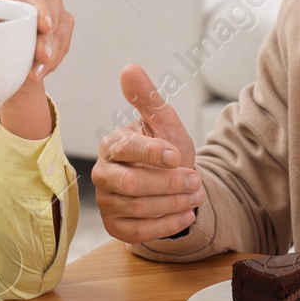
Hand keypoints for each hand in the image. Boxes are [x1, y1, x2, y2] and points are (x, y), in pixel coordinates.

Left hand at [0, 0, 74, 139]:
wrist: (7, 32)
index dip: (41, 8)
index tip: (45, 26)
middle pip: (50, 15)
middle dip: (46, 40)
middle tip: (42, 57)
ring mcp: (57, 11)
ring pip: (59, 34)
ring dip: (50, 56)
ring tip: (36, 73)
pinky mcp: (64, 27)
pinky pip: (62, 46)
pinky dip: (51, 61)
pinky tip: (39, 71)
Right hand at [92, 65, 203, 242]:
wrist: (173, 185)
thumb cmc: (166, 152)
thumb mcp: (165, 123)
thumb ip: (148, 98)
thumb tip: (129, 68)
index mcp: (111, 145)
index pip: (127, 150)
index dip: (153, 153)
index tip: (177, 155)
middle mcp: (103, 174)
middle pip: (132, 185)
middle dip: (169, 184)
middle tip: (196, 181)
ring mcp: (107, 202)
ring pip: (139, 208)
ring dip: (174, 203)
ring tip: (197, 195)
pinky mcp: (115, 226)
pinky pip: (139, 232)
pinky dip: (168, 225)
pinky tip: (186, 214)